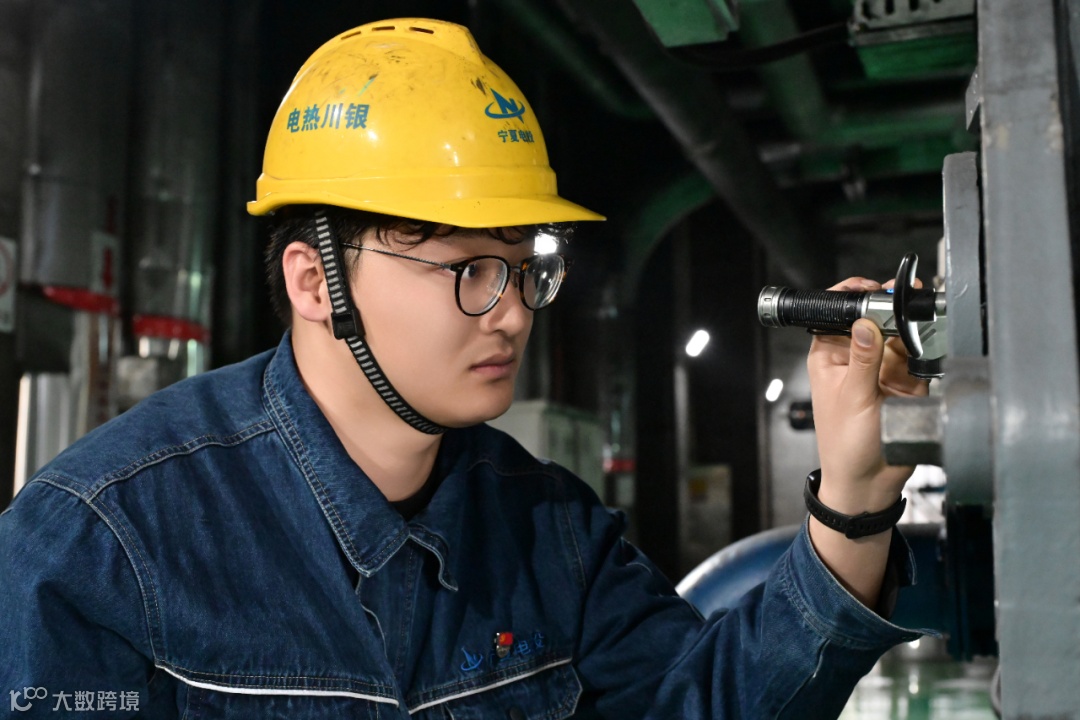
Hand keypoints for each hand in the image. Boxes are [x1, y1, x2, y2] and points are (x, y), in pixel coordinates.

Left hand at [807, 277, 929, 515]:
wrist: (869, 481)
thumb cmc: (845, 444)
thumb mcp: (854, 398)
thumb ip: (864, 359)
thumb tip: (865, 322)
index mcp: (830, 356)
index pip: (837, 313)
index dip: (852, 295)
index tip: (870, 287)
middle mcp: (856, 357)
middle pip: (873, 317)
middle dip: (889, 305)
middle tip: (905, 298)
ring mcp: (882, 368)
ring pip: (899, 333)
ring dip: (910, 324)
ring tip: (920, 316)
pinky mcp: (906, 381)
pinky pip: (919, 355)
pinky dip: (926, 347)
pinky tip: (929, 342)